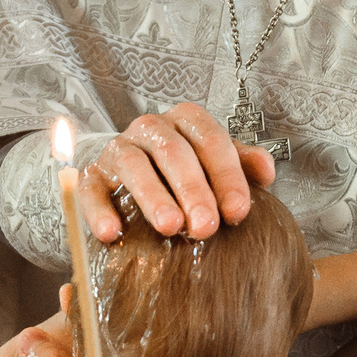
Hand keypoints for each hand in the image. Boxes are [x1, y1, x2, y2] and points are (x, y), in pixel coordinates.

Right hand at [80, 103, 274, 242]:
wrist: (134, 182)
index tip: (238, 213)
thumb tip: (265, 172)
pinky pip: (91, 190)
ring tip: (171, 227)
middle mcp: (151, 128)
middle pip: (174, 151)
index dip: (226, 175)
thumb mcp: (218, 166)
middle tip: (206, 227)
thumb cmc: (188, 176)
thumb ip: (243, 166)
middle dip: (193, 190)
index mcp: (187, 121)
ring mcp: (118, 149)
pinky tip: (113, 235)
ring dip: (154, 197)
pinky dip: (99, 211)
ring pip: (134, 165)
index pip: (211, 139)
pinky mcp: (92, 176)